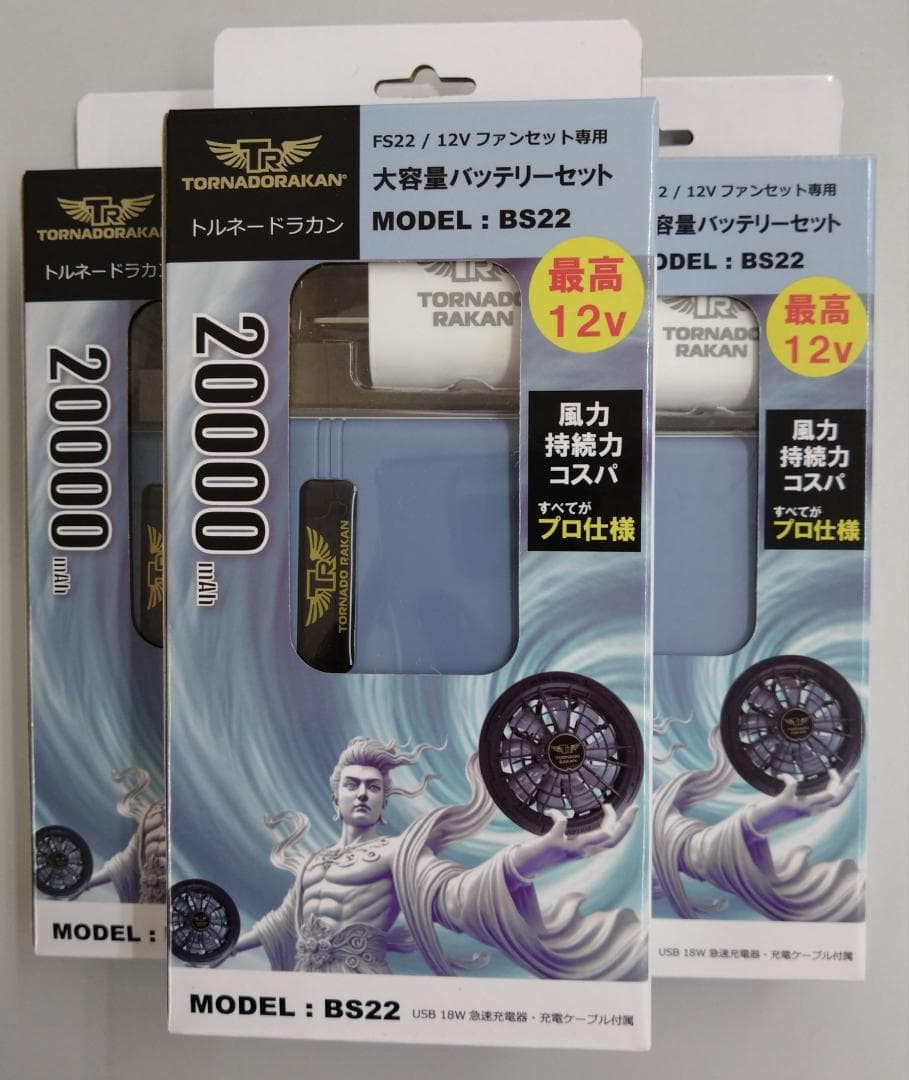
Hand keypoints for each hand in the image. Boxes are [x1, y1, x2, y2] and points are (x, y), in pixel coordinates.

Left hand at [510, 803, 638, 879]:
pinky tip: (550, 811)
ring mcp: (570, 848)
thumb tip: (575, 820)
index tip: (633, 810)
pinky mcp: (554, 843)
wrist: (525, 865)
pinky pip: (562, 824)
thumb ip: (575, 836)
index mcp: (586, 851)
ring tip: (605, 805)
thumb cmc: (545, 851)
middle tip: (633, 807)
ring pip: (599, 837)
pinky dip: (557, 814)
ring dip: (606, 820)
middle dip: (626, 823)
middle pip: (612, 840)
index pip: (612, 841)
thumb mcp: (566, 844)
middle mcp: (581, 852)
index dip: (625, 827)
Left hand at [747, 769, 857, 834]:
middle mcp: (809, 810)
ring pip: (826, 797)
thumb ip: (802, 797)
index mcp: (813, 810)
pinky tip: (781, 775)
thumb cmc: (775, 809)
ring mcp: (799, 807)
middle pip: (837, 800)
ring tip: (830, 770)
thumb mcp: (794, 804)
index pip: (836, 801)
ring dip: (831, 783)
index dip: (847, 790)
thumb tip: (804, 783)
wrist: (758, 822)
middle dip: (849, 786)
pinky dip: (789, 778)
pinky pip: (792, 787)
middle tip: (855, 772)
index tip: (852, 774)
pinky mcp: (785, 803)